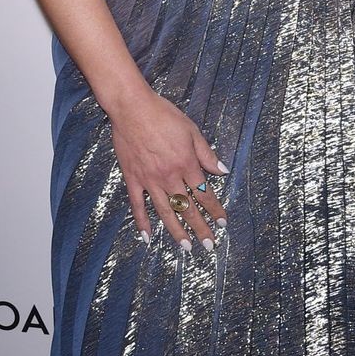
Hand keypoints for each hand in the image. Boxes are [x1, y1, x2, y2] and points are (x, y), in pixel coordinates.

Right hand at [110, 90, 228, 247]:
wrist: (132, 108)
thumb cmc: (163, 115)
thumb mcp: (192, 131)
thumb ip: (206, 154)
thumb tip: (222, 170)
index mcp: (186, 164)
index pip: (204, 193)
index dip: (215, 210)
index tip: (222, 222)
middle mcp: (169, 176)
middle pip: (187, 207)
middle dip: (200, 228)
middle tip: (209, 245)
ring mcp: (149, 180)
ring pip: (165, 211)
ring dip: (176, 231)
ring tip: (185, 247)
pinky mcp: (132, 178)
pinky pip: (137, 205)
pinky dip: (142, 222)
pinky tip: (147, 237)